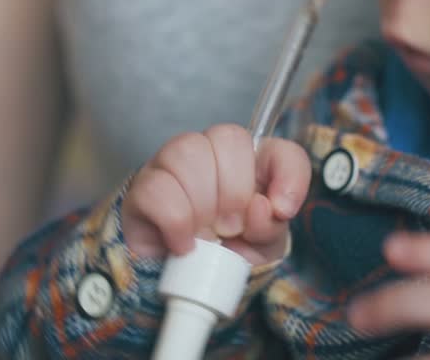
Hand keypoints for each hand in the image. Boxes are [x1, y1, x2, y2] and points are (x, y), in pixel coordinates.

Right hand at [122, 123, 310, 264]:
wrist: (183, 291)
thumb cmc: (227, 258)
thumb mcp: (261, 248)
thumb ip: (271, 227)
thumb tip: (262, 207)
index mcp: (253, 164)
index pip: (280, 148)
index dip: (288, 175)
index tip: (281, 211)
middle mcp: (212, 154)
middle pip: (228, 137)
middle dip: (235, 190)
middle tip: (231, 228)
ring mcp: (172, 166)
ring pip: (188, 151)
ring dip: (203, 203)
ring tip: (205, 236)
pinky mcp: (141, 189)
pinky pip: (156, 187)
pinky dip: (175, 221)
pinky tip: (183, 244)